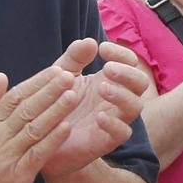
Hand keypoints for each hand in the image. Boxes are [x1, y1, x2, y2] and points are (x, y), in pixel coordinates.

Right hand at [0, 66, 82, 182]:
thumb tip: (0, 76)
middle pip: (25, 109)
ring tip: (74, 95)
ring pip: (33, 128)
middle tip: (70, 75)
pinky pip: (36, 154)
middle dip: (49, 91)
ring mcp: (5, 156)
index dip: (36, 82)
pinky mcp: (15, 175)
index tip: (56, 69)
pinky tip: (68, 128)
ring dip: (55, 111)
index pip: (14, 97)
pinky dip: (52, 140)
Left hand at [38, 39, 148, 176]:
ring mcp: (114, 119)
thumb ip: (74, 58)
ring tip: (102, 89)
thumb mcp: (61, 75)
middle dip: (128, 73)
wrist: (41, 138)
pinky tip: (99, 116)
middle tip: (108, 68)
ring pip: (136, 106)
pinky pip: (122, 133)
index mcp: (110, 80)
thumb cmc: (55, 103)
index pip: (130, 63)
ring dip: (123, 95)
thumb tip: (90, 41)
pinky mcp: (106, 141)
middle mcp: (117, 99)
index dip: (122, 54)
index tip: (103, 49)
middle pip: (141, 83)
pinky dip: (114, 124)